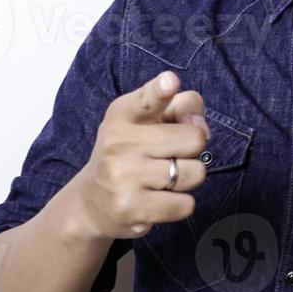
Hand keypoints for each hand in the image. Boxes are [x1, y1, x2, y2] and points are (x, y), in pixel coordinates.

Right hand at [69, 70, 211, 239]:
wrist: (90, 203)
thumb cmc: (129, 155)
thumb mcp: (144, 122)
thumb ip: (180, 108)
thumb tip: (203, 126)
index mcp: (123, 114)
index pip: (148, 98)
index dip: (161, 90)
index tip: (169, 82)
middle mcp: (119, 142)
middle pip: (194, 138)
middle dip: (191, 150)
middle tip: (169, 156)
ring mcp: (124, 176)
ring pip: (195, 173)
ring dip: (187, 179)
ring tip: (162, 180)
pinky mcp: (132, 209)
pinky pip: (186, 205)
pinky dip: (180, 205)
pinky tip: (157, 201)